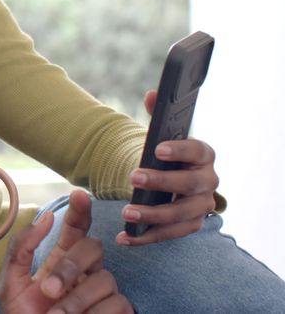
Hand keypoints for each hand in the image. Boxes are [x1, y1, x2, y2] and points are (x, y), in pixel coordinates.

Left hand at [0, 190, 131, 312]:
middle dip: (70, 266)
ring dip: (76, 300)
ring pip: (105, 279)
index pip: (76, 230)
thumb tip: (45, 218)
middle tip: (48, 290)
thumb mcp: (10, 283)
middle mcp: (85, 274)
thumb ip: (22, 249)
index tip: (79, 195)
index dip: (81, 211)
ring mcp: (103, 294)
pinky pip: (118, 304)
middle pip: (93, 249)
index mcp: (60, 262)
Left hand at [116, 90, 218, 245]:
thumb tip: (153, 94)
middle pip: (190, 184)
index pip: (200, 151)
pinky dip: (146, 237)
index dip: (181, 149)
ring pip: (180, 215)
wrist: (168, 180)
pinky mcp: (188, 226)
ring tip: (126, 212)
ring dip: (153, 215)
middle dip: (162, 182)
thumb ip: (156, 115)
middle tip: (134, 177)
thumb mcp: (159, 135)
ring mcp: (200, 207)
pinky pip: (169, 235)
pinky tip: (124, 237)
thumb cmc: (164, 156)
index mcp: (203, 156)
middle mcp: (207, 182)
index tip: (158, 148)